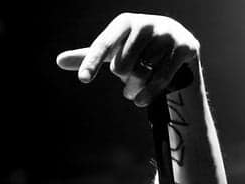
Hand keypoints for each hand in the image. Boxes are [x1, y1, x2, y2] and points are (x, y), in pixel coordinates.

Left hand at [56, 13, 199, 106]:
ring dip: (135, 87)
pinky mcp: (186, 47)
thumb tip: (58, 60)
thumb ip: (88, 56)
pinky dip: (147, 93)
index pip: (103, 45)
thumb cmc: (136, 51)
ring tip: (134, 87)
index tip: (83, 79)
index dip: (92, 63)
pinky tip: (140, 101)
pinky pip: (160, 78)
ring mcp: (168, 34)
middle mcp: (147, 23)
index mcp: (125, 22)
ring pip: (141, 74)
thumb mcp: (112, 52)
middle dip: (122, 79)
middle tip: (127, 79)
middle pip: (122, 65)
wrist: (177, 48)